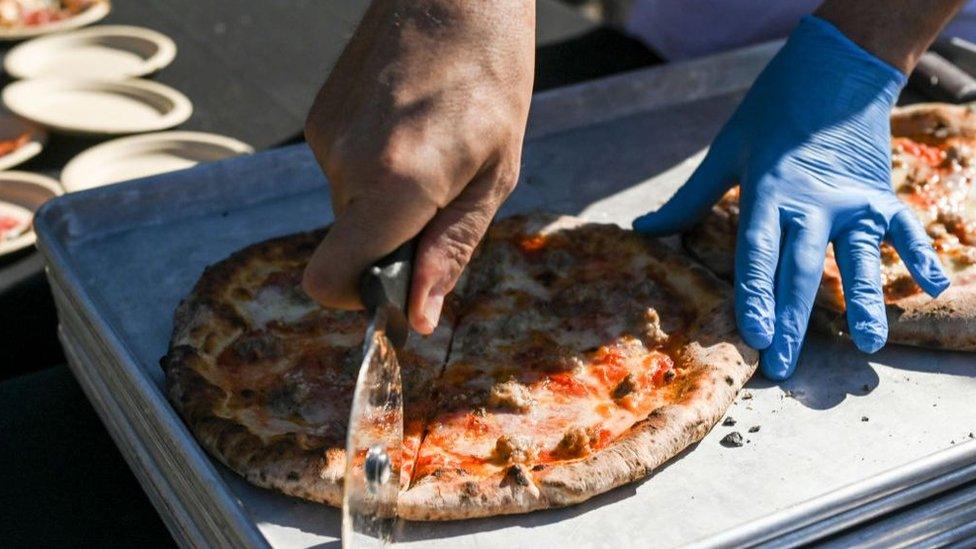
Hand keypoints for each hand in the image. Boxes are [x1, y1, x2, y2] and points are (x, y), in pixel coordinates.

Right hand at [302, 0, 533, 333]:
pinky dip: (372, 165)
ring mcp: (324, 136)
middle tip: (443, 193)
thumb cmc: (492, 78)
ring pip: (348, 205)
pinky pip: (341, 169)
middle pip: (350, 243)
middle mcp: (345, 164)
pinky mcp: (318, 116)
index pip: (329, 279)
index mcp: (395, 185)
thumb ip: (449, 250)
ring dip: (386, 197)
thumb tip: (418, 318)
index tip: (391, 288)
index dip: (355, 299)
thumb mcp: (495, 176)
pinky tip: (408, 125)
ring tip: (431, 146)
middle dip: (391, 238)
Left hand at [632, 16, 949, 379]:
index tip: (757, 336)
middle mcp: (810, 201)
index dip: (756, 295)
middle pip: (800, 269)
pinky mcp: (879, 192)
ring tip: (868, 344)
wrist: (834, 68)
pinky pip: (903, 227)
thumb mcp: (725, 151)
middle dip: (793, 320)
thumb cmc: (770, 112)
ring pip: (856, 256)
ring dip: (863, 300)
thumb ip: (690, 198)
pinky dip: (922, 254)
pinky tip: (935, 287)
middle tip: (786, 366)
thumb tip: (642, 228)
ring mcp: (849, 198)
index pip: (758, 254)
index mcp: (767, 191)